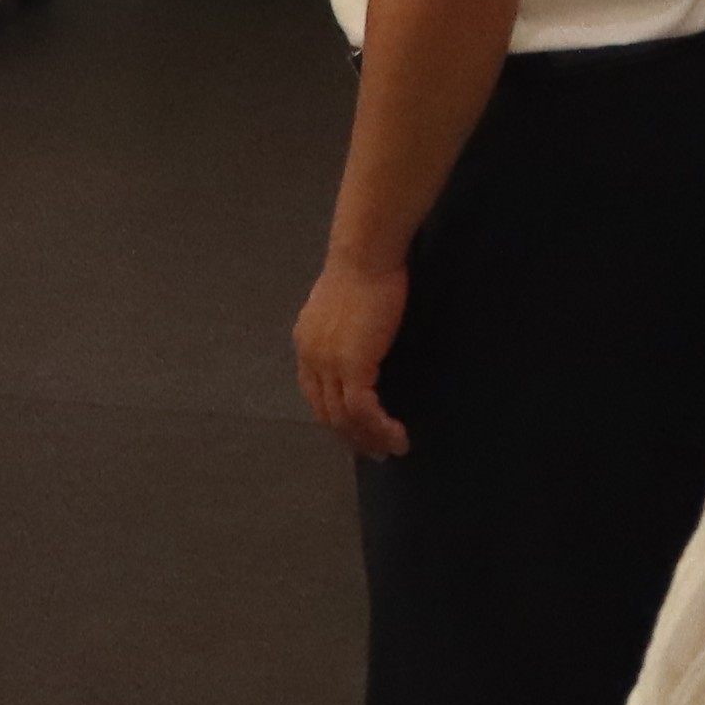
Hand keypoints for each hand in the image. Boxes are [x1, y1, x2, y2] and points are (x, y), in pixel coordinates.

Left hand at [295, 251, 414, 457]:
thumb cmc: (366, 265)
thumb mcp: (346, 302)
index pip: (315, 394)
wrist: (367, 252)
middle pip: (326, 413)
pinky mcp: (352, 366)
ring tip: (393, 449)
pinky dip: (380, 428)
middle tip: (375, 452)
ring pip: (344, 419)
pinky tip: (397, 435)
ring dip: (369, 439)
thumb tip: (361, 340)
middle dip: (351, 438)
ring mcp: (328, 364)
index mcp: (307, 343)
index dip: (335, 417)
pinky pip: (362, 411)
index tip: (357, 432)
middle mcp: (310, 358)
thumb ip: (346, 326)